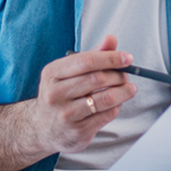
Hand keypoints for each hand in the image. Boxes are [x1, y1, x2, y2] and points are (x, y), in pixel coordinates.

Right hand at [29, 35, 136, 154]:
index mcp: (52, 73)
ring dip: (124, 92)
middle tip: (126, 75)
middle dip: (119, 75)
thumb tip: (112, 40)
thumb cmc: (60, 94)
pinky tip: (117, 103)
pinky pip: (107, 115)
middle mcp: (55, 94)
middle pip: (98, 79)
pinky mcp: (78, 131)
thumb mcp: (69, 72)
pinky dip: (117, 107)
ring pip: (106, 98)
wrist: (41, 129)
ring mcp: (66, 114)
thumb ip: (92, 55)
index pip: (87, 61)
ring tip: (129, 88)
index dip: (111, 58)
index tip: (128, 58)